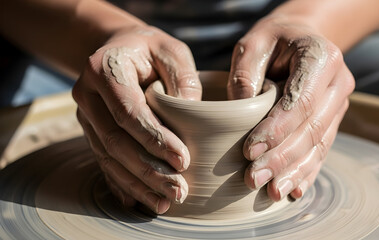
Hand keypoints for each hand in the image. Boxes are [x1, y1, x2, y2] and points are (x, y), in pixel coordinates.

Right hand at [72, 26, 201, 213]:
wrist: (118, 49)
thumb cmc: (150, 49)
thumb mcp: (171, 50)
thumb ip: (183, 78)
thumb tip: (193, 115)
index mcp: (104, 69)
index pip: (128, 111)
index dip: (155, 139)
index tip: (183, 161)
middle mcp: (87, 95)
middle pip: (115, 141)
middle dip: (148, 170)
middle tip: (178, 190)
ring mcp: (85, 116)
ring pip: (108, 157)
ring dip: (137, 183)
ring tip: (165, 202)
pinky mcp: (91, 131)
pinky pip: (103, 162)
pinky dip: (123, 183)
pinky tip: (140, 201)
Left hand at [227, 14, 354, 200]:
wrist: (301, 38)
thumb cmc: (273, 41)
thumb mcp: (252, 43)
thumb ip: (245, 73)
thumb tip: (240, 110)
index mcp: (321, 56)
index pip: (301, 100)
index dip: (276, 129)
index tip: (249, 151)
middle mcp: (338, 82)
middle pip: (311, 128)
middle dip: (281, 158)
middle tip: (253, 178)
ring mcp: (339, 103)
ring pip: (319, 144)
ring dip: (294, 171)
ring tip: (271, 192)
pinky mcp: (333, 119)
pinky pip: (322, 149)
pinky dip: (307, 171)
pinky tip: (293, 190)